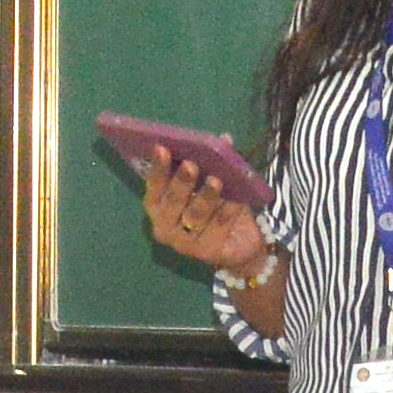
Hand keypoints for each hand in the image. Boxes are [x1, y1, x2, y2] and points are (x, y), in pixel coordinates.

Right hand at [138, 159, 275, 276]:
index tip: (161, 148)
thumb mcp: (210, 184)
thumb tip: (224, 139)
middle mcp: (165, 227)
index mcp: (158, 208)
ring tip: (216, 180)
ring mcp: (185, 244)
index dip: (157, 169)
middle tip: (191, 165)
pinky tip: (237, 197)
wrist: (239, 245)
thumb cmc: (217, 208)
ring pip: (195, 215)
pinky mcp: (208, 253)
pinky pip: (219, 226)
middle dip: (181, 183)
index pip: (154, 188)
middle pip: (172, 203)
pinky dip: (228, 209)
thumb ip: (211, 163)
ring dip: (206, 196)